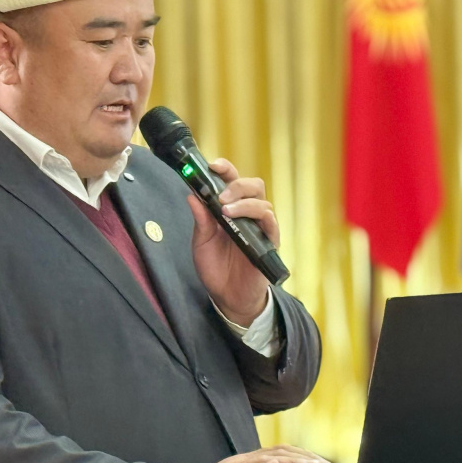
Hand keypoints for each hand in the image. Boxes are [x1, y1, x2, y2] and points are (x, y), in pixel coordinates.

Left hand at [188, 158, 278, 326]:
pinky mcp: (269, 242)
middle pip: (253, 185)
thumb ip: (200, 219)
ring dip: (243, 201)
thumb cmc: (215, 268)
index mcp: (230, 209)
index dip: (225, 169)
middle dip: (237, 183)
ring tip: (225, 210)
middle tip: (220, 194)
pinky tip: (240, 220)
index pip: (232, 181)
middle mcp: (247, 214)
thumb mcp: (201, 242)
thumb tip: (191, 195)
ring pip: (262, 201)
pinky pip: (270, 223)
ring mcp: (260, 227)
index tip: (212, 165)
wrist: (227, 297)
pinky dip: (256, 216)